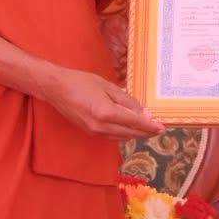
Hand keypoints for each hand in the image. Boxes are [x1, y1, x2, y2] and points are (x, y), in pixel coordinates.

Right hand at [46, 68, 163, 138]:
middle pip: (130, 133)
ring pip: (122, 137)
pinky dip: (124, 133)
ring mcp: (94, 131)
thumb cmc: (81, 82)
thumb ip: (127, 100)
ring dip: (135, 134)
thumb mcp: (108, 86)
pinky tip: (130, 128)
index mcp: (106, 113)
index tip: (162, 128)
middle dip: (145, 132)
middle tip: (158, 129)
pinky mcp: (90, 132)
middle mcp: (101, 126)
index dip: (150, 126)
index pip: (134, 122)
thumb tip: (143, 113)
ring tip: (147, 129)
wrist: (56, 88)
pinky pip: (112, 136)